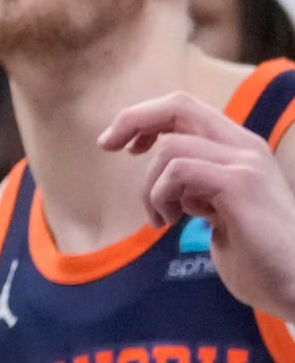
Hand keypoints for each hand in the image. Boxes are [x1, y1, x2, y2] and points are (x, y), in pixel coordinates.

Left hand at [103, 93, 294, 320]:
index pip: (186, 109)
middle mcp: (246, 147)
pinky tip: (173, 222)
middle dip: (133, 121)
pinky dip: (162, 195)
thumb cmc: (256, 256)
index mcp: (241, 149)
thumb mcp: (220, 208)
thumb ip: (198, 183)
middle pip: (179, 106)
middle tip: (107, 146)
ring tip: (163, 220)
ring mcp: (246, 164)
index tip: (120, 144)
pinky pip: (179, 170)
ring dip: (150, 186)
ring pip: (170, 148)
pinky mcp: (240, 185)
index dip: (146, 117)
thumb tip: (163, 166)